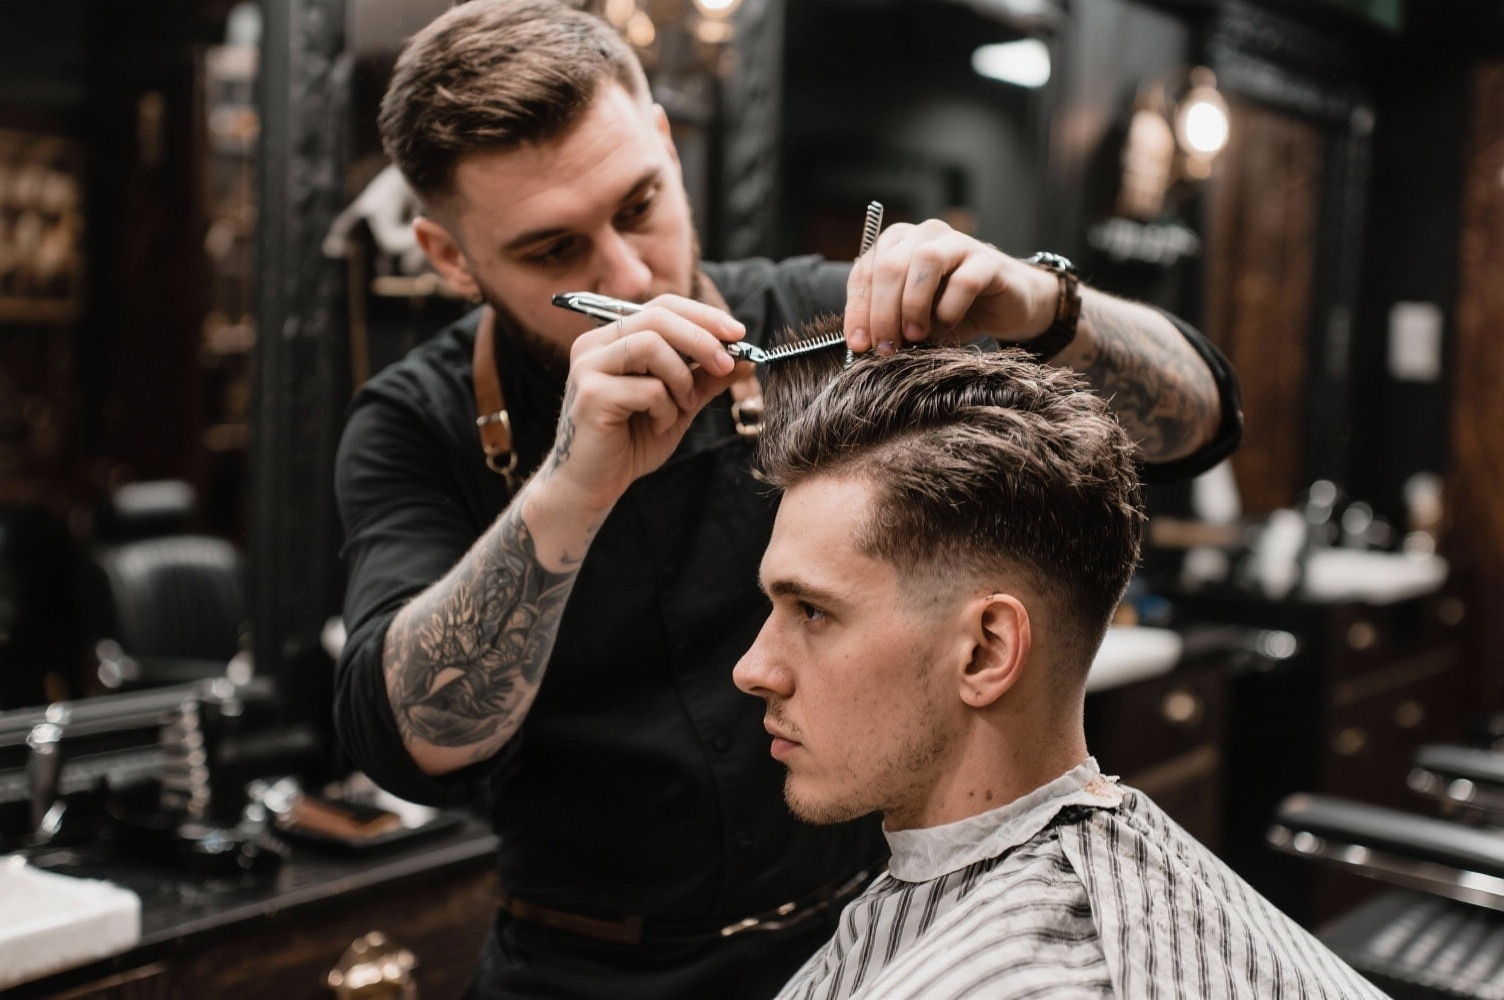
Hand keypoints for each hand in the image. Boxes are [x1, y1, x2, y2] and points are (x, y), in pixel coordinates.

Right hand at [534, 294, 747, 516]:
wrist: (594, 485)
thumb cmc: (631, 443)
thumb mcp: (679, 405)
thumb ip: (706, 379)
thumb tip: (745, 359)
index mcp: (613, 339)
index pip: (663, 307)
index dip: (704, 316)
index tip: (738, 333)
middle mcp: (595, 344)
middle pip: (658, 317)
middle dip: (702, 339)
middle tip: (727, 365)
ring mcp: (588, 367)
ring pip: (651, 345)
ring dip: (682, 379)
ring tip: (683, 406)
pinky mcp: (591, 394)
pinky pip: (647, 388)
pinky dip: (665, 409)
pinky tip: (657, 425)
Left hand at [843, 220, 1058, 354]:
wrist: (1004, 307)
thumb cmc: (950, 310)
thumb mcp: (911, 318)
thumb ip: (887, 322)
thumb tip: (862, 346)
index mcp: (896, 244)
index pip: (865, 272)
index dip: (858, 310)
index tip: (858, 344)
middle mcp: (924, 235)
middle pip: (890, 266)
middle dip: (882, 312)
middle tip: (886, 347)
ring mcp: (958, 243)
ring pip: (925, 261)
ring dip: (913, 304)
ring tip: (915, 335)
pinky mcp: (988, 261)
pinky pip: (964, 281)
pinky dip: (950, 309)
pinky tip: (947, 326)